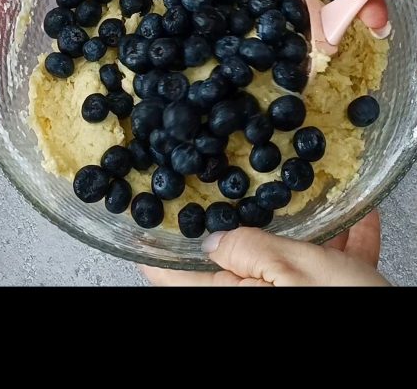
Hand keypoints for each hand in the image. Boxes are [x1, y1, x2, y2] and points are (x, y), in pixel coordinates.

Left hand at [140, 210, 388, 286]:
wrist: (400, 348)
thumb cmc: (344, 308)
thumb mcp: (293, 270)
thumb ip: (247, 250)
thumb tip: (209, 239)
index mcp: (229, 298)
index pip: (171, 274)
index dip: (156, 244)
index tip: (147, 215)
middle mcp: (250, 304)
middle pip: (232, 264)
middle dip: (247, 227)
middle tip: (245, 188)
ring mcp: (288, 303)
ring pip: (282, 267)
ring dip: (303, 234)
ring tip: (315, 198)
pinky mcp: (322, 303)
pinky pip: (321, 275)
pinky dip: (338, 251)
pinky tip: (357, 224)